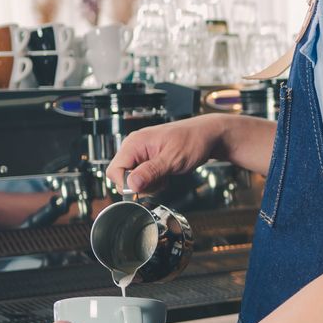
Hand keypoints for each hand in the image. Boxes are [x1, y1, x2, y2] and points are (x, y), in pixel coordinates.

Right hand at [106, 116, 224, 193]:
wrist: (208, 135)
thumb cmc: (194, 140)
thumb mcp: (172, 159)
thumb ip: (151, 172)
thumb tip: (131, 185)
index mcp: (135, 143)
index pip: (114, 171)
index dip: (126, 184)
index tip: (144, 187)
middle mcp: (135, 146)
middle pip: (122, 176)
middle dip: (139, 185)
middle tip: (159, 181)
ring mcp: (141, 152)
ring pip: (133, 178)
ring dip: (148, 184)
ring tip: (164, 176)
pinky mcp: (149, 158)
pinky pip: (143, 176)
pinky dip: (153, 180)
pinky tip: (165, 175)